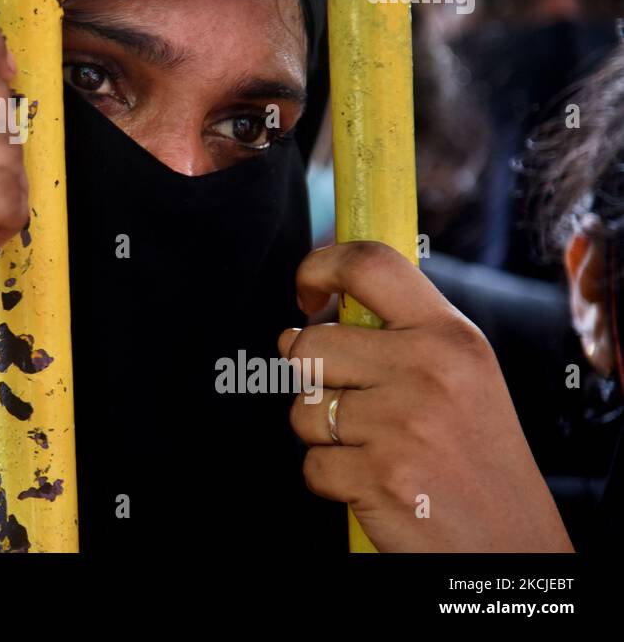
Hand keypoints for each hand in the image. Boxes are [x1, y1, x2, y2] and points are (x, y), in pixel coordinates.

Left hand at [279, 242, 572, 551]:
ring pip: (303, 409)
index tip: (306, 290)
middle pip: (308, 346)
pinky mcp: (378, 477)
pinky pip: (311, 464)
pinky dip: (331, 480)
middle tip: (349, 403)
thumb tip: (297, 328)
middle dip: (311, 380)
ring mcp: (402, 424)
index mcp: (450, 336)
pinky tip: (374, 483)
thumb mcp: (460, 376)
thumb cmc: (476, 457)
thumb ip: (393, 338)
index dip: (320, 266)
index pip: (369, 264)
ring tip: (373, 448)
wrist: (511, 544)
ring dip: (323, 435)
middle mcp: (427, 370)